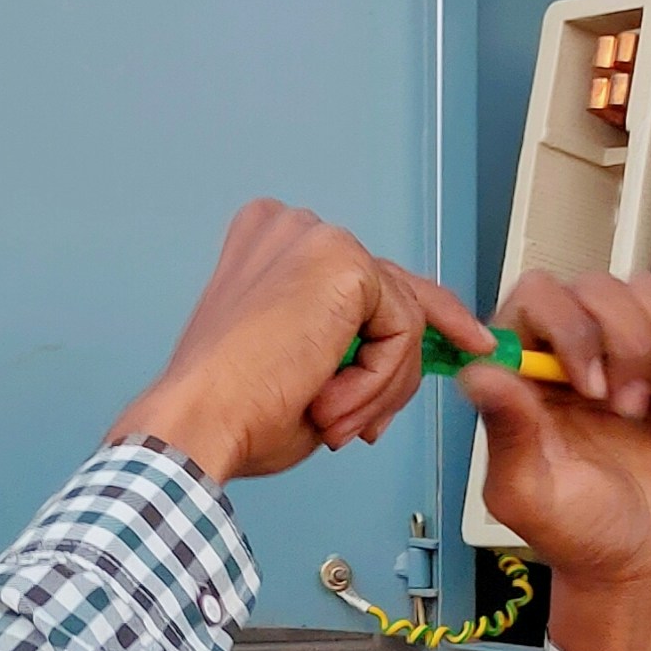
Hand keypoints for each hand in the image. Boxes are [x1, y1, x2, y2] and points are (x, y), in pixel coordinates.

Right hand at [114, 200, 480, 485]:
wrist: (199, 422)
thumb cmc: (233, 408)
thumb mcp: (306, 364)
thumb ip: (353, 344)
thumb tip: (412, 358)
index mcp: (270, 246)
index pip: (364, 277)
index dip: (403, 325)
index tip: (451, 347)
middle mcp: (292, 228)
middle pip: (395, 288)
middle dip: (403, 361)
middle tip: (385, 414)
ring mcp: (319, 239)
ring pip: (403, 318)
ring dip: (378, 387)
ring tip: (329, 420)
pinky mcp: (344, 263)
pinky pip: (403, 332)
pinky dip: (377, 382)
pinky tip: (328, 401)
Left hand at [457, 271, 650, 650]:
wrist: (645, 560)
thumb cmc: (577, 532)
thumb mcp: (529, 493)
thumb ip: (506, 432)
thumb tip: (479, 372)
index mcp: (520, 373)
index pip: (533, 298)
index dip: (565, 326)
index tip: (587, 386)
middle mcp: (566, 352)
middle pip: (593, 288)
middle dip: (620, 343)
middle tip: (624, 410)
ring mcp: (620, 354)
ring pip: (642, 296)